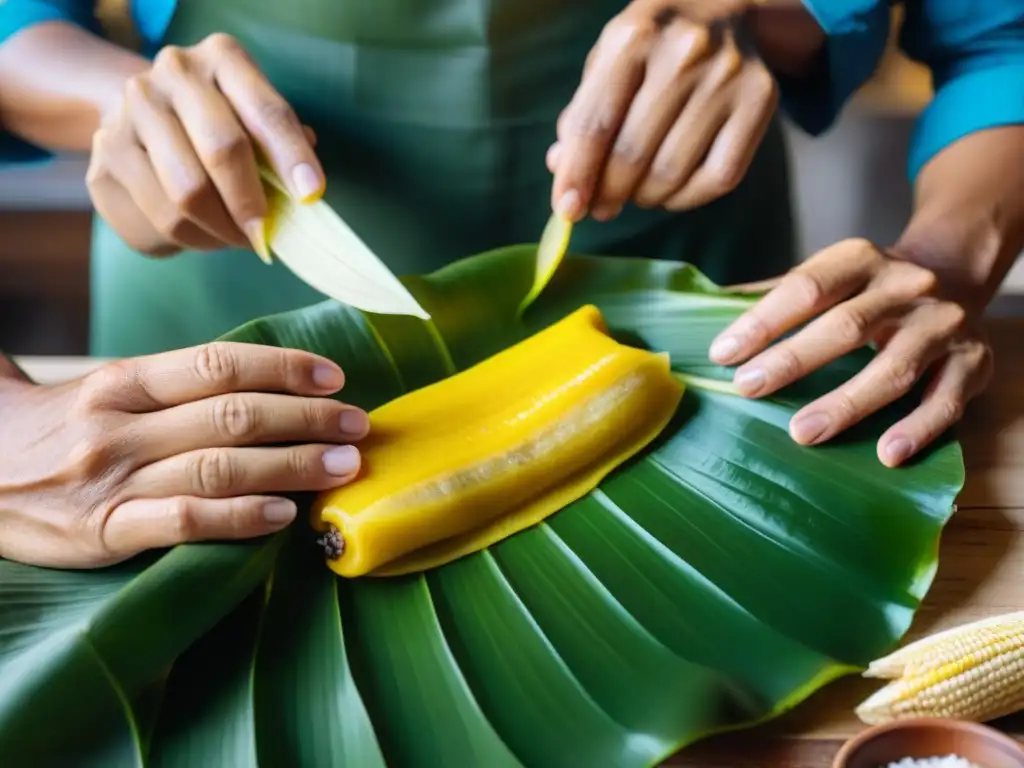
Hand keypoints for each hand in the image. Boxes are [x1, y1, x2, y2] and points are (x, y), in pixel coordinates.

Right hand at [0, 343, 368, 567]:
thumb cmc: (64, 431)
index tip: (334, 377)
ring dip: (291, 465)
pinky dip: (239, 517)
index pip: (219, 364)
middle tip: (357, 425)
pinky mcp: (104, 532)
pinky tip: (282, 514)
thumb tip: (273, 390)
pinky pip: (184, 522)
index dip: (284, 368)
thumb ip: (179, 391)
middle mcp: (123, 424)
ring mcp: (114, 479)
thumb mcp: (111, 393)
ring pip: (218, 466)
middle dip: (306, 419)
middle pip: (232, 414)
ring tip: (341, 466)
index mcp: (127, 381)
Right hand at [86, 33, 322, 256]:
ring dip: (219, 233)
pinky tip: (201, 233)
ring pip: (183, 197)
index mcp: (222, 59)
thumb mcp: (257, 119)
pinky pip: (154, 222)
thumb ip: (282, 147)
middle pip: (220, 152)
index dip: (291, 157)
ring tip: (235, 238)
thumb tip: (303, 190)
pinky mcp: (102, 162)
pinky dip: (188, 241)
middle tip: (265, 236)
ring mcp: (127, 115)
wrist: (143, 116)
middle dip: (250, 205)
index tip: (310, 196)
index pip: (265, 112)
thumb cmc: (221, 122)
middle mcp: (170, 75)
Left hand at [549, 0, 776, 221]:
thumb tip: (562, 172)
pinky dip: (686, 199)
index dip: (577, 175)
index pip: (595, 124)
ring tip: (636, 192)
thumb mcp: (608, 63)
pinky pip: (719, 178)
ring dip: (645, 198)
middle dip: (609, 193)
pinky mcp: (761, 98)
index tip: (567, 210)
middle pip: (633, 155)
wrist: (721, 4)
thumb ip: (583, 117)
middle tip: (601, 207)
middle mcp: (684, 51)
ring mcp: (728, 75)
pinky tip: (671, 191)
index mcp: (633, 36)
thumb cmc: (650, 45)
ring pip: (673, 173)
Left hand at [708, 239, 993, 466]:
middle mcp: (907, 285)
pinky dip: (918, 428)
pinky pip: (946, 400)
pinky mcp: (973, 363)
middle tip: (747, 388)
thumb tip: (700, 310)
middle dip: (794, 360)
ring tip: (802, 432)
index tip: (722, 354)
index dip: (763, 321)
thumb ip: (772, 295)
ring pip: (895, 368)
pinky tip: (887, 453)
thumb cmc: (866, 290)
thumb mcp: (826, 277)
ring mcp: (943, 325)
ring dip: (847, 403)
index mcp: (860, 259)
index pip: (807, 287)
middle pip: (846, 326)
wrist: (955, 276)